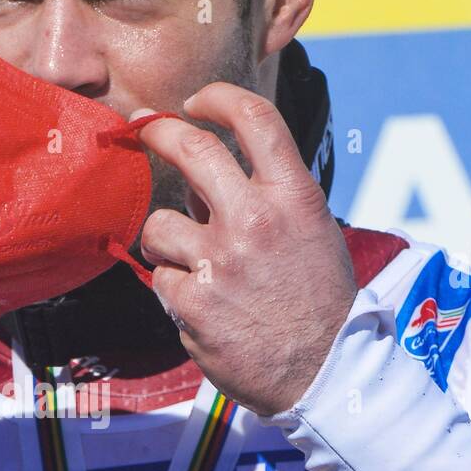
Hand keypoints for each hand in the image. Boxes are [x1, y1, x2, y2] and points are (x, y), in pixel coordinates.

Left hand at [134, 85, 356, 416]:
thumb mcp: (311, 234)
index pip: (254, 118)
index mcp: (294, 197)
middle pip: (191, 149)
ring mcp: (220, 260)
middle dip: (159, 133)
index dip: (217, 98)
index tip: (196, 102)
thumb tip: (201, 182)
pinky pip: (161, 280)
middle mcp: (255, 219)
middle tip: (146, 131)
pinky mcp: (193, 301)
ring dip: (163, 239)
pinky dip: (174, 291)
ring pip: (158, 225)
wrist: (324, 372)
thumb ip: (264, 201)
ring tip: (184, 259)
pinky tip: (201, 306)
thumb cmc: (318, 303)